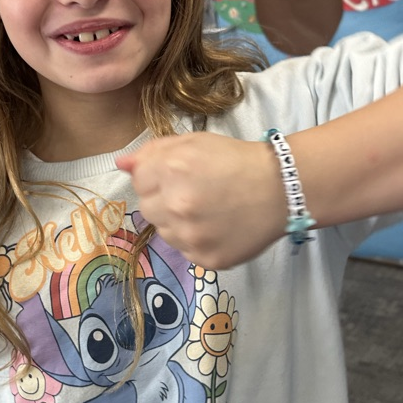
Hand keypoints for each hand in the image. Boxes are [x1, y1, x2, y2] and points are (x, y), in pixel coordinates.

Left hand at [116, 133, 284, 268]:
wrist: (281, 189)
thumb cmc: (236, 160)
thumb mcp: (194, 143)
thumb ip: (153, 152)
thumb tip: (121, 164)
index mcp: (171, 169)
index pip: (138, 179)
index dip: (158, 176)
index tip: (180, 175)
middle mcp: (177, 205)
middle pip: (147, 208)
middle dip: (164, 200)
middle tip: (195, 193)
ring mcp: (191, 236)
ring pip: (164, 232)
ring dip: (178, 223)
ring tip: (208, 210)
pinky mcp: (206, 259)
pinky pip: (185, 252)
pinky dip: (196, 241)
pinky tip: (217, 227)